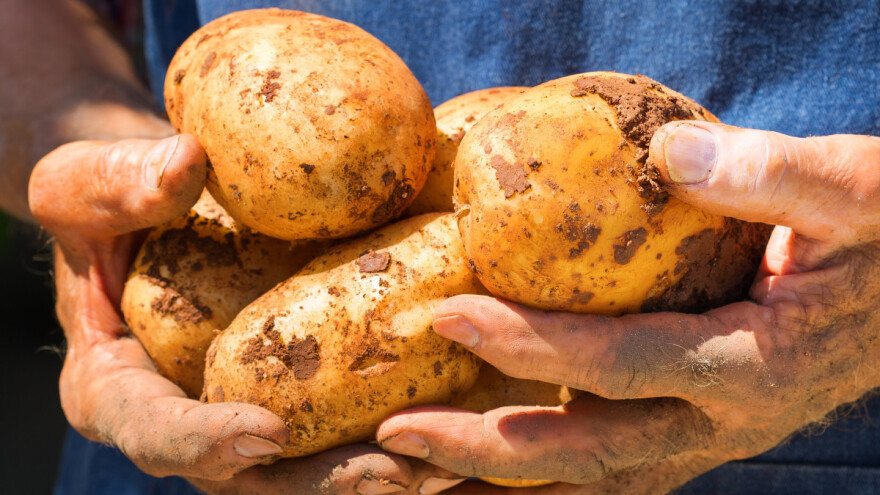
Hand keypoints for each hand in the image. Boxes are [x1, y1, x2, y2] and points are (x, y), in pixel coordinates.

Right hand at [30, 135, 462, 493]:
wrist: (156, 207)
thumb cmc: (110, 200)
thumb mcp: (86, 183)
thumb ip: (117, 185)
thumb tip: (186, 163)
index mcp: (118, 388)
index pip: (153, 433)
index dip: (206, 443)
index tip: (266, 432)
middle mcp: (189, 415)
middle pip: (253, 474)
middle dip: (324, 481)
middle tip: (395, 472)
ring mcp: (247, 407)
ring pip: (311, 463)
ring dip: (380, 469)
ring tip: (451, 458)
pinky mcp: (297, 386)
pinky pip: (343, 420)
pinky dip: (401, 425)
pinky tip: (462, 413)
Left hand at [376, 122, 879, 492]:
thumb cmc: (879, 237)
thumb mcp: (850, 192)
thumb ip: (770, 174)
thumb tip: (670, 151)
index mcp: (753, 363)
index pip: (624, 364)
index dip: (534, 347)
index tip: (449, 317)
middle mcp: (720, 421)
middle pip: (588, 455)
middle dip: (487, 450)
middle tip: (396, 435)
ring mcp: (701, 438)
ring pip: (590, 481)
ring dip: (501, 482)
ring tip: (412, 473)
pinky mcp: (686, 432)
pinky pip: (603, 468)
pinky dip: (538, 474)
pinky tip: (477, 463)